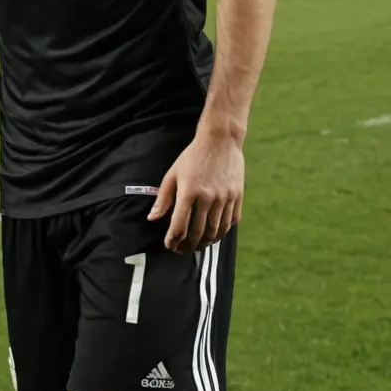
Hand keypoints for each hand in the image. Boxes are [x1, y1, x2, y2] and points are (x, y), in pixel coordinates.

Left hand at [148, 132, 243, 252]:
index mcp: (188, 192)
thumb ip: (163, 198)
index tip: (169, 245)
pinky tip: (214, 234)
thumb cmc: (192, 157)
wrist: (220, 141)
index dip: (173, 239)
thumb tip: (152, 218)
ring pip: (216, 231)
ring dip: (206, 243)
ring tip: (198, 245)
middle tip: (182, 250)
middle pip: (199, 232)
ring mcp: (225, 198)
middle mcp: (208, 197)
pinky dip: (222, 232)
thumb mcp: (172, 174)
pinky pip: (231, 222)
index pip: (179, 225)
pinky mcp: (237, 197)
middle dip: (188, 245)